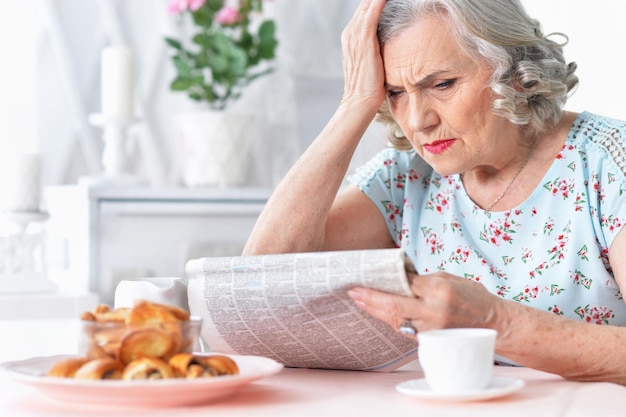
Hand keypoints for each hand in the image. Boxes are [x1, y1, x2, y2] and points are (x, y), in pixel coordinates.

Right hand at [340, 0, 386, 110]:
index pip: (367, 7)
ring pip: (369, 2)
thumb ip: (380, 48)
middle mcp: (352, 31)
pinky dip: (380, 0)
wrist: (359, 102)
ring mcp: (355, 33)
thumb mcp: (376, 61)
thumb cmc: (371, 87)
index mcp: (354, 35)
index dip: (378, 0)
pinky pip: (373, 10)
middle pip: (367, 1)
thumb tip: (395, 42)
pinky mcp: (363, 38)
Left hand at [348, 271, 500, 334]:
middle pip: (394, 306)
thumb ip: (422, 279)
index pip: (404, 283)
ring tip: (360, 301)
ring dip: (375, 310)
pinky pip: (404, 329)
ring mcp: (431, 329)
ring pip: (395, 320)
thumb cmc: (472, 296)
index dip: (383, 281)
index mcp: (439, 290)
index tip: (365, 277)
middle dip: (370, 299)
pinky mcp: (430, 340)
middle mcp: (434, 311)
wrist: (494, 324)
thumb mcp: (449, 278)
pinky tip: (378, 312)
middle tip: (353, 292)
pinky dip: (389, 319)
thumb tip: (397, 274)